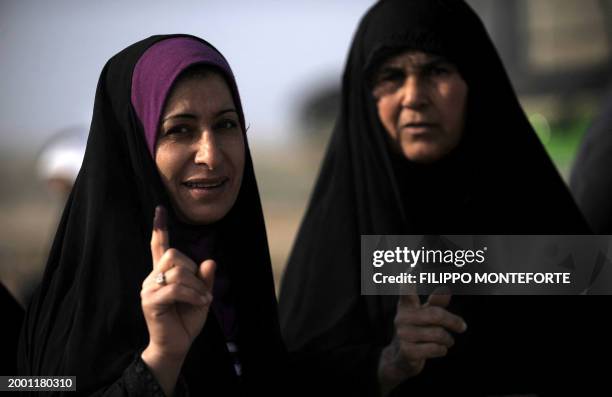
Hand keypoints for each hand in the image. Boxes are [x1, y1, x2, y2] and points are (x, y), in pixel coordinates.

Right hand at [141, 205, 215, 359]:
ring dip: (196, 285)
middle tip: (200, 289)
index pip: (159, 246)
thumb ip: (205, 278)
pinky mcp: (150, 301)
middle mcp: (153, 277)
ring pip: (177, 271)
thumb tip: (209, 261)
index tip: (160, 209)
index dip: (160, 228)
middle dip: (193, 270)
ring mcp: (148, 288)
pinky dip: (193, 294)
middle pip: (174, 254)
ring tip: (203, 299)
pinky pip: (175, 288)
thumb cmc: (187, 320)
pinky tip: (201, 302)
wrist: (177, 345)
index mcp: (163, 273)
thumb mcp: (202, 295)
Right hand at [378, 287, 466, 394]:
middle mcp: (401, 318)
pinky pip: (435, 348)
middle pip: (436, 314)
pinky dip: (442, 350)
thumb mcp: (425, 315)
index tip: (415, 265)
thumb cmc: (416, 331)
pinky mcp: (406, 351)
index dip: (410, 279)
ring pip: (438, 334)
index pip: (406, 290)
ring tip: (447, 341)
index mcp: (406, 305)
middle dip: (454, 321)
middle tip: (462, 327)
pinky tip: (439, 349)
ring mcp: (402, 334)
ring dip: (448, 339)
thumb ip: (436, 303)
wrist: (400, 358)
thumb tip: (446, 289)